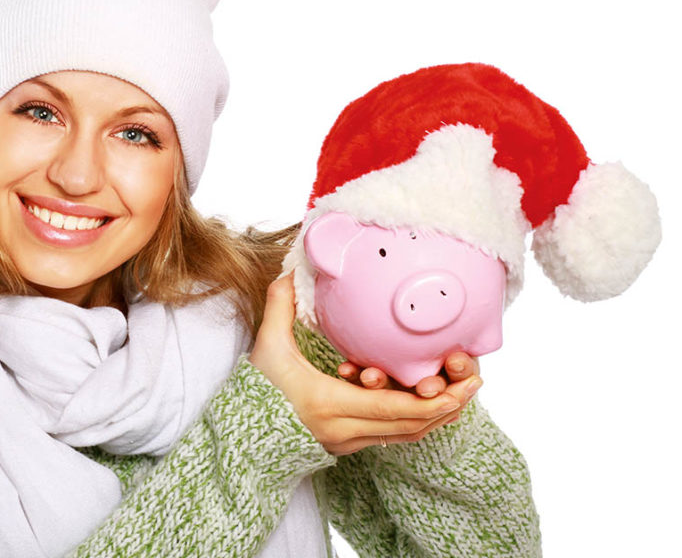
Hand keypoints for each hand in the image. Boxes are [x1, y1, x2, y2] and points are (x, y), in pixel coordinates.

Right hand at [249, 274, 476, 454]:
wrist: (242, 437)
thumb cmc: (254, 393)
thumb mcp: (267, 348)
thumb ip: (281, 308)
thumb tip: (289, 271)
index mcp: (330, 405)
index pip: (393, 409)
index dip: (433, 401)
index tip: (461, 386)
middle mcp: (345, 431)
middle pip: (410, 426)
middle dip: (447, 406)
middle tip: (473, 384)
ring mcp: (348, 442)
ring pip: (406, 435)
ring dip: (436, 416)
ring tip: (461, 392)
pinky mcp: (348, 445)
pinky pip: (392, 436)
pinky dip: (416, 421)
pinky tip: (431, 404)